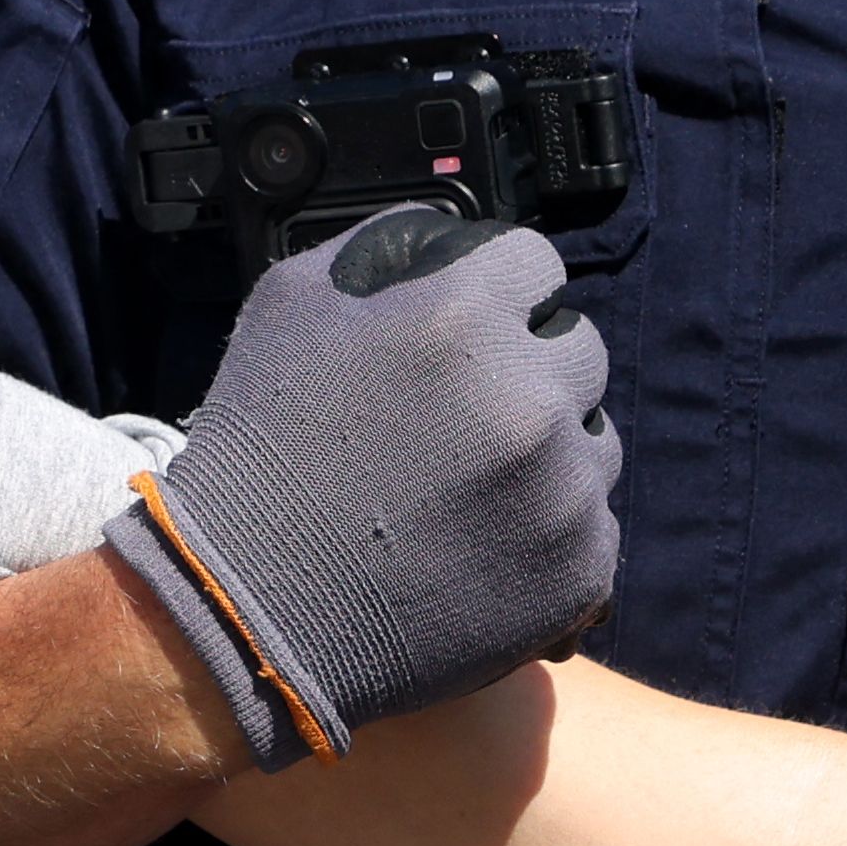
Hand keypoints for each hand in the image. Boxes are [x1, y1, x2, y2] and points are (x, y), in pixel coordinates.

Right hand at [108, 209, 619, 765]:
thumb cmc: (260, 453)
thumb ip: (378, 248)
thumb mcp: (287, 304)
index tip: (477, 326)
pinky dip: (548, 533)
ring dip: (548, 453)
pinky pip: (594, 528)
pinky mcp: (579, 569)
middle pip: (580, 349)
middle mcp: (528, 396)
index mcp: (461, 317)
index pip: (536, 264)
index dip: (502, 290)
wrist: (250, 608)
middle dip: (529, 370)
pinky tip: (482, 547)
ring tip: (469, 490)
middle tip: (463, 418)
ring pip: (595, 442)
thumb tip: (442, 237)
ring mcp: (563, 489)